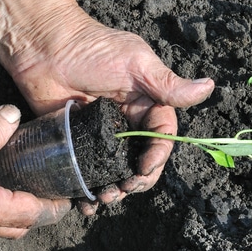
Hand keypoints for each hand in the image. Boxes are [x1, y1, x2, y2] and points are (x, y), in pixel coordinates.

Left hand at [0, 0, 213, 212]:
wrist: (43, 48)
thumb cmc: (91, 49)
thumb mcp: (135, 63)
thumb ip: (168, 84)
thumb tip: (208, 87)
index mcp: (145, 103)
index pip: (161, 137)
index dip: (157, 156)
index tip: (144, 167)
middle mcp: (125, 122)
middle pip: (139, 160)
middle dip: (137, 179)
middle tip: (124, 188)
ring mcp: (98, 135)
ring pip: (114, 170)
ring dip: (114, 189)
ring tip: (105, 197)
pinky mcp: (74, 143)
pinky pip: (85, 171)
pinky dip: (86, 189)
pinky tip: (84, 202)